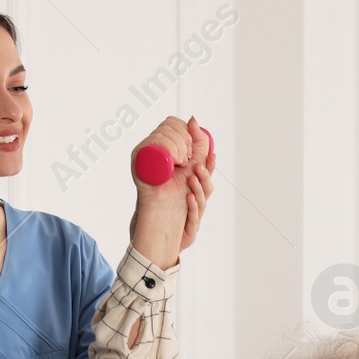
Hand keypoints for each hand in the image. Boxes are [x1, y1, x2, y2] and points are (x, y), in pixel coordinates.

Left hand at [129, 116, 214, 268]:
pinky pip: (194, 217)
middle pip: (208, 184)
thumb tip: (178, 126)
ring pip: (203, 199)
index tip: (209, 150)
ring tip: (193, 177)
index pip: (205, 170)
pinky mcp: (189, 230)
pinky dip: (193, 207)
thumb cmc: (156, 204)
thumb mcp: (160, 177)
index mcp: (192, 186)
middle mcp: (196, 199)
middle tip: (198, 164)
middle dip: (206, 172)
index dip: (208, 160)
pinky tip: (188, 197)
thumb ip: (168, 154)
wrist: (149, 232)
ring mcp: (193, 214)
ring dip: (200, 187)